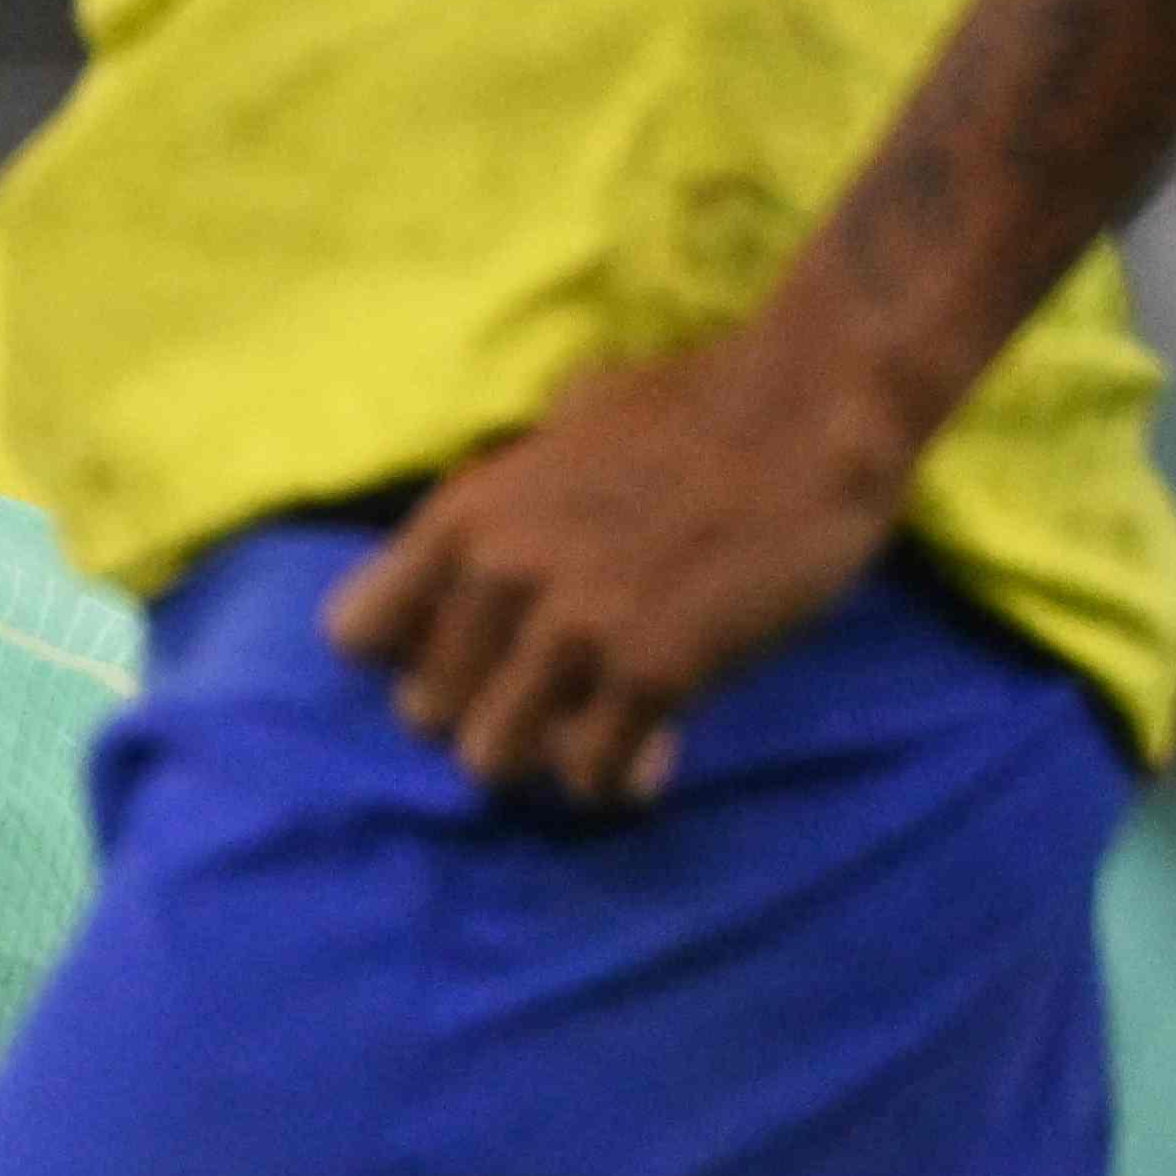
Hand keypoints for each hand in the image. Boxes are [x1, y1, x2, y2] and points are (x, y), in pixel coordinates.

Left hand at [323, 322, 920, 808]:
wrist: (818, 400)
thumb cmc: (696, 405)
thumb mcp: (560, 433)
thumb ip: (508, 503)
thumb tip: (475, 556)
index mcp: (465, 516)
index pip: (356, 635)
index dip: (408, 654)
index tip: (464, 649)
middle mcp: (501, 575)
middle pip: (423, 715)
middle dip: (484, 708)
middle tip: (549, 693)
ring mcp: (576, 628)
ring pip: (492, 760)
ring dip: (545, 751)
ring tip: (596, 721)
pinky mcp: (654, 672)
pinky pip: (591, 776)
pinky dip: (618, 773)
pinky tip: (653, 741)